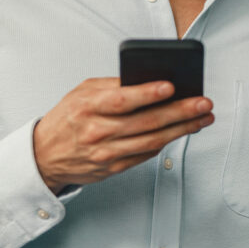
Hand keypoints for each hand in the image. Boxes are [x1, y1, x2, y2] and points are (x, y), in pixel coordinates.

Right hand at [33, 78, 213, 193]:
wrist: (43, 156)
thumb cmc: (69, 117)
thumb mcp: (83, 92)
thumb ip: (114, 85)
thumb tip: (151, 79)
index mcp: (89, 107)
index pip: (122, 100)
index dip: (148, 93)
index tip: (172, 86)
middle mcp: (98, 132)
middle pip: (146, 122)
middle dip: (180, 112)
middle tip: (204, 103)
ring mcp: (107, 153)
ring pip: (153, 141)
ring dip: (183, 129)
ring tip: (204, 118)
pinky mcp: (114, 168)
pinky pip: (147, 154)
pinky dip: (167, 142)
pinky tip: (184, 131)